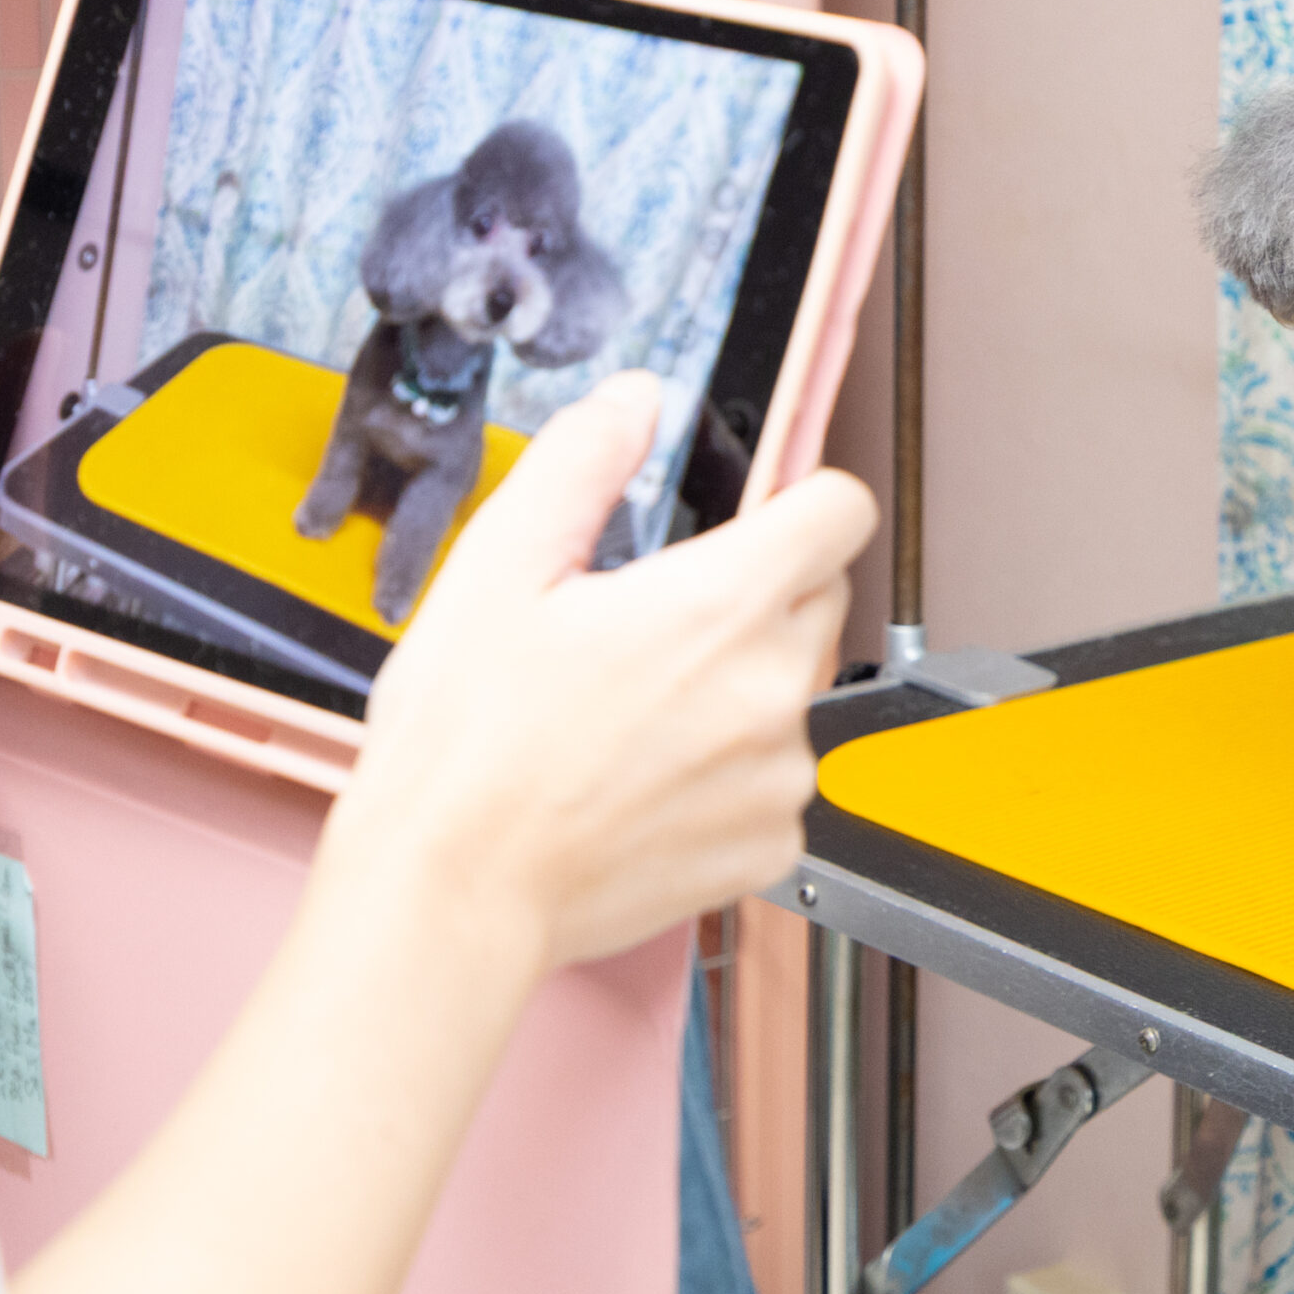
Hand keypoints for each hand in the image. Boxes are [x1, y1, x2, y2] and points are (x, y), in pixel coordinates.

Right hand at [322, 371, 876, 969]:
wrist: (452, 892)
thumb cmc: (464, 748)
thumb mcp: (498, 567)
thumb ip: (583, 463)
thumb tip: (634, 402)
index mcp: (722, 605)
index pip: (841, 512)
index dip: (800, 501)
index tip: (758, 518)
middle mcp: (773, 690)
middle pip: (819, 600)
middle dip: (756, 596)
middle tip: (652, 626)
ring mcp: (780, 777)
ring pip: (792, 696)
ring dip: (738, 691)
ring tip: (631, 717)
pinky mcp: (771, 847)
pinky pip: (774, 783)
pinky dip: (728, 777)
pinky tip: (644, 783)